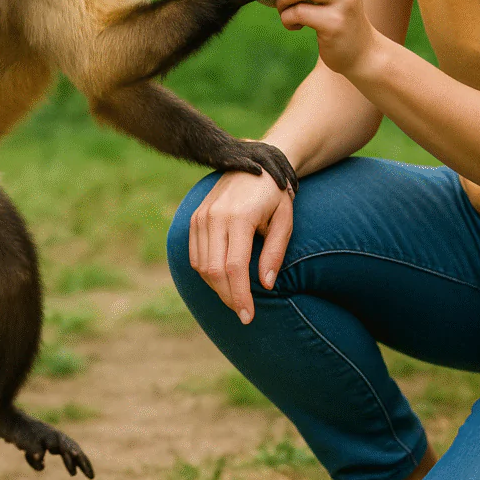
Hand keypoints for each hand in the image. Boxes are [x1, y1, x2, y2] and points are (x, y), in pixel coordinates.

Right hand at [189, 170, 293, 322]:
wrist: (254, 163)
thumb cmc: (275, 195)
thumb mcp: (284, 220)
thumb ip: (275, 252)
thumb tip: (266, 284)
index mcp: (239, 217)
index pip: (234, 268)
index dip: (240, 296)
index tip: (248, 316)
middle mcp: (215, 216)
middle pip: (215, 271)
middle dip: (228, 297)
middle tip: (244, 313)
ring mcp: (201, 216)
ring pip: (202, 266)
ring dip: (217, 288)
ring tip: (236, 297)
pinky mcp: (195, 217)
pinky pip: (194, 255)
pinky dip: (206, 273)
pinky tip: (223, 280)